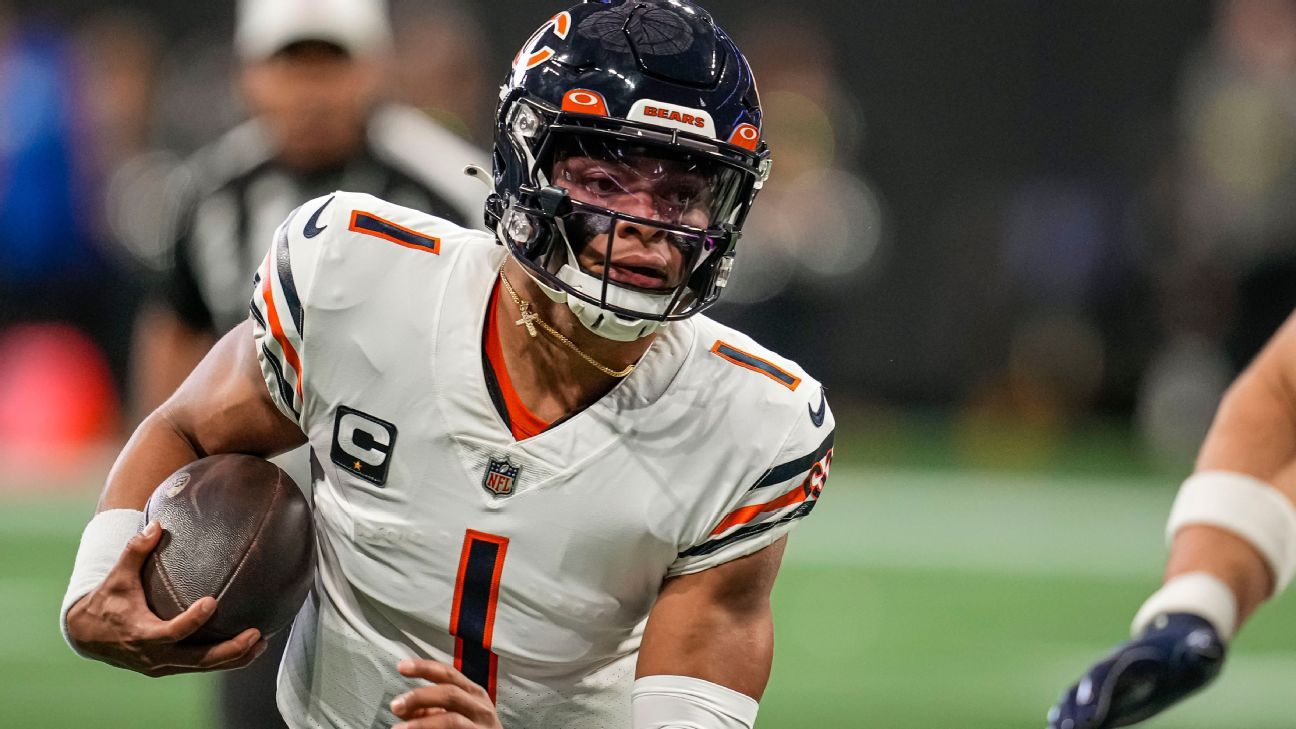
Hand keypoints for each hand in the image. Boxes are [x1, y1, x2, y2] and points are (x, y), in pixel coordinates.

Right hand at [64, 521, 265, 675]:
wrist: (86, 634)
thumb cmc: (106, 600)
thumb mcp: (117, 576)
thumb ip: (135, 550)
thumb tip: (156, 524)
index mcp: (141, 634)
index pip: (172, 632)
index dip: (192, 620)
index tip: (211, 602)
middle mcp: (154, 656)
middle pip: (197, 660)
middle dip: (229, 650)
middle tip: (256, 634)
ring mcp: (162, 665)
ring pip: (203, 667)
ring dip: (234, 658)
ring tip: (262, 642)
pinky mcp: (168, 667)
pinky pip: (200, 666)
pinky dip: (224, 660)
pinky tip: (248, 647)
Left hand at [389, 659, 502, 728]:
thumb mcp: (456, 713)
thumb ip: (431, 708)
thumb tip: (404, 707)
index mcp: (473, 693)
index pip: (448, 673)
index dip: (425, 668)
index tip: (402, 666)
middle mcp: (480, 707)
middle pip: (449, 693)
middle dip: (420, 697)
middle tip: (396, 705)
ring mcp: (481, 727)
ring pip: (451, 719)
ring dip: (422, 724)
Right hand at [1047, 613, 1225, 728]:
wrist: (1173, 634)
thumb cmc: (1192, 647)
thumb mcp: (1202, 647)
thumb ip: (1203, 647)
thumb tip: (1209, 647)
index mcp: (1135, 659)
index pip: (1112, 673)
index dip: (1097, 689)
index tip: (1087, 707)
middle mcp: (1116, 667)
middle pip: (1090, 685)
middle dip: (1077, 706)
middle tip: (1064, 728)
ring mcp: (1110, 678)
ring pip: (1081, 693)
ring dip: (1068, 710)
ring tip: (1055, 728)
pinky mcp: (1110, 690)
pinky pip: (1083, 700)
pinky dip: (1069, 710)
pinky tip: (1055, 723)